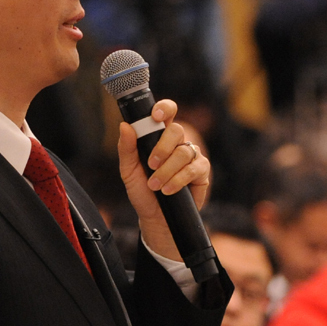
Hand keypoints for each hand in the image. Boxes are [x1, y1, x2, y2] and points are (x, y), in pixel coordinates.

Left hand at [117, 99, 210, 260]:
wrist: (155, 217)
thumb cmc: (142, 190)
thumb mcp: (128, 170)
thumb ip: (126, 148)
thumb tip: (125, 126)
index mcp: (159, 136)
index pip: (167, 112)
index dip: (164, 108)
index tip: (155, 116)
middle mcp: (177, 142)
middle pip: (177, 130)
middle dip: (162, 148)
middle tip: (151, 165)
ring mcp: (191, 155)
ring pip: (184, 152)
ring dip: (167, 170)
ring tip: (155, 185)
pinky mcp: (201, 171)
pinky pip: (194, 168)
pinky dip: (179, 180)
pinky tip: (169, 190)